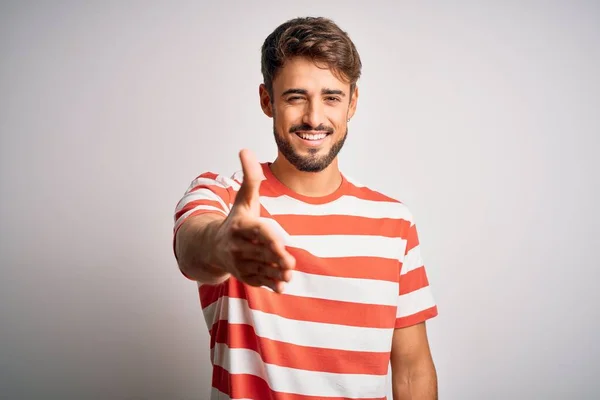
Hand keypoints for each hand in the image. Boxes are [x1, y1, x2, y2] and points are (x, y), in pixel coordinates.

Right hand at [210, 149, 295, 292]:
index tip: (281, 244)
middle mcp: (238, 245)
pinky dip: (270, 284)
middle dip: (275, 258)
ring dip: (275, 273)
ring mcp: (240, 262)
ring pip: (261, 268)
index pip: (257, 231)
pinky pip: (258, 280)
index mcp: (241, 226)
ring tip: (289, 275)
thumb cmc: (236, 220)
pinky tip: (282, 286)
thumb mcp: (244, 199)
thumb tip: (245, 150)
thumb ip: (251, 177)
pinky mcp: (244, 275)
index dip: (269, 238)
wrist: (213, 246)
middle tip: (290, 264)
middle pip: (260, 252)